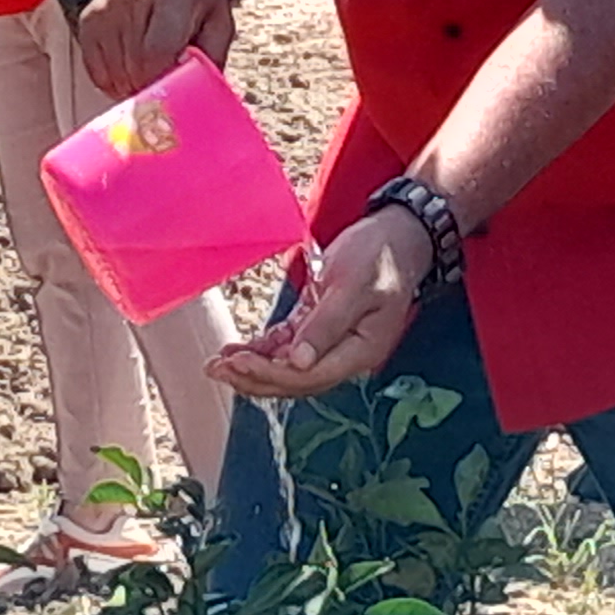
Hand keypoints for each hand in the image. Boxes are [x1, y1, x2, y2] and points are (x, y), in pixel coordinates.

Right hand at [73, 0, 231, 99]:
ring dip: (133, 84)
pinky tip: (130, 70)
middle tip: (164, 83)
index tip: (175, 85)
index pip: (158, 50)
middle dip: (151, 85)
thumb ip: (212, 52)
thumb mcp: (217, 17)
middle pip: (135, 65)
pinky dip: (114, 81)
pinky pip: (97, 71)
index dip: (165, 77)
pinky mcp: (88, 20)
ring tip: (149, 73)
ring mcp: (106, 8)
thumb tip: (199, 89)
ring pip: (115, 72)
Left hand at [213, 209, 431, 400]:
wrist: (397, 234)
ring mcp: (333, 344)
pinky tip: (238, 350)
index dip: (273, 373)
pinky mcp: (319, 327)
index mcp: (362, 349)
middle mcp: (347, 355)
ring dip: (254, 369)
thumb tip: (299, 363)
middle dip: (256, 378)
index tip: (240, 362)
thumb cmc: (379, 254)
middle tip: (217, 370)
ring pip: (289, 368)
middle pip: (297, 380)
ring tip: (217, 365)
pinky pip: (288, 348)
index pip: (311, 375)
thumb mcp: (352, 284)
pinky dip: (263, 351)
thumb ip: (327, 325)